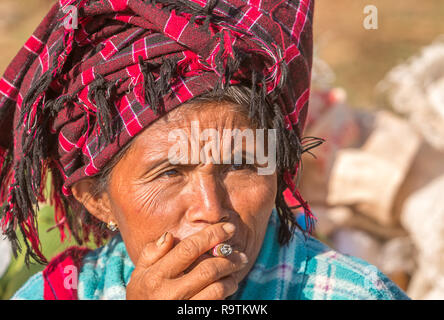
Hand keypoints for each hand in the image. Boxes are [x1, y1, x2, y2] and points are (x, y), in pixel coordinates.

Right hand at [126, 223, 248, 299]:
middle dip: (229, 258)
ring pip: (217, 289)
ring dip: (230, 278)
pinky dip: (227, 293)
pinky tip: (228, 286)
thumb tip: (169, 235)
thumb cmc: (142, 297)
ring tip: (234, 271)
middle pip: (208, 269)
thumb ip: (151, 253)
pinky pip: (216, 304)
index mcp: (156, 276)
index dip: (211, 235)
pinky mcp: (193, 318)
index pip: (189, 249)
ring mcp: (183, 308)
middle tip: (240, 254)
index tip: (228, 228)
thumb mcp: (139, 275)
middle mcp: (169, 293)